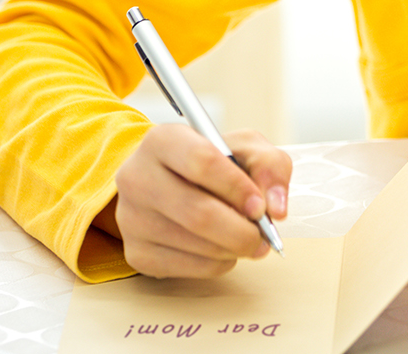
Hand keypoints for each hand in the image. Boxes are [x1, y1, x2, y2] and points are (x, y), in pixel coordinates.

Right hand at [106, 125, 290, 277]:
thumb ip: (269, 165)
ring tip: (246, 239)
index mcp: (162, 140)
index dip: (238, 188)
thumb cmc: (211, 163)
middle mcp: (137, 177)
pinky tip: (222, 249)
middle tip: (263, 235)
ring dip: (233, 248)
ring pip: (195, 244)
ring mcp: (131, 217)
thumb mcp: (244, 148)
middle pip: (198, 212)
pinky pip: (187, 268)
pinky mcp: (135, 252)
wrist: (170, 183)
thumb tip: (276, 207)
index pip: (202, 162)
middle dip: (241, 230)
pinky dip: (216, 264)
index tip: (261, 207)